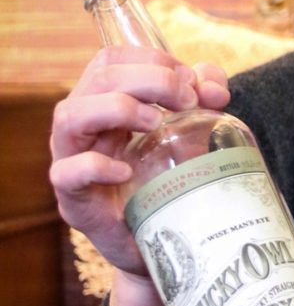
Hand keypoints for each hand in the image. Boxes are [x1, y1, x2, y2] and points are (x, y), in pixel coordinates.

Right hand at [49, 46, 229, 305]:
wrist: (166, 247)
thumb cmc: (171, 182)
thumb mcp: (191, 135)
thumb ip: (202, 100)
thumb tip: (214, 86)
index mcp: (107, 103)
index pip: (113, 59)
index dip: (153, 59)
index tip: (193, 81)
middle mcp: (85, 127)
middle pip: (99, 79)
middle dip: (148, 79)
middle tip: (187, 99)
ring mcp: (74, 161)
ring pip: (71, 115)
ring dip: (118, 108)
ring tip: (157, 122)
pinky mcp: (75, 200)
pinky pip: (66, 174)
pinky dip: (94, 166)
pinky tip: (125, 169)